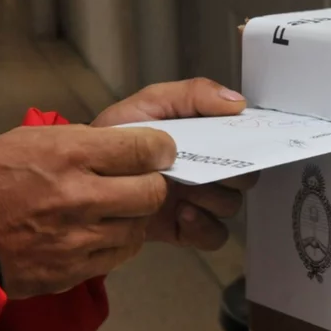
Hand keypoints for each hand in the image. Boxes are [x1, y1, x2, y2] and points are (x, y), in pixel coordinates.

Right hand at [0, 125, 175, 298]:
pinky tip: (102, 233)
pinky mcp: (72, 271)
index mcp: (69, 155)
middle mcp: (80, 197)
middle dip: (152, 184)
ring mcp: (78, 238)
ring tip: (116, 209)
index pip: (144, 149)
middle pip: (152, 192)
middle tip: (141, 182)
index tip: (159, 151)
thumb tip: (125, 146)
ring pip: (139, 227)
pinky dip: (118, 242)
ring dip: (134, 217)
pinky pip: (118, 255)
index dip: (160, 149)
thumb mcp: (31, 139)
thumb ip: (83, 141)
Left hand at [92, 78, 257, 249]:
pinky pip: (213, 236)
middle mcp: (207, 172)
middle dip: (230, 175)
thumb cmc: (116, 134)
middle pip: (244, 179)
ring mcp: (198, 202)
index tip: (236, 145)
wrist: (81, 174)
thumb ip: (192, 95)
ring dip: (214, 200)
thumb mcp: (151, 103)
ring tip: (186, 192)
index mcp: (206, 141)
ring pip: (230, 207)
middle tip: (205, 170)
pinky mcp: (185, 229)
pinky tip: (182, 213)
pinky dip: (204, 228)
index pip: (245, 145)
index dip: (249, 146)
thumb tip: (238, 103)